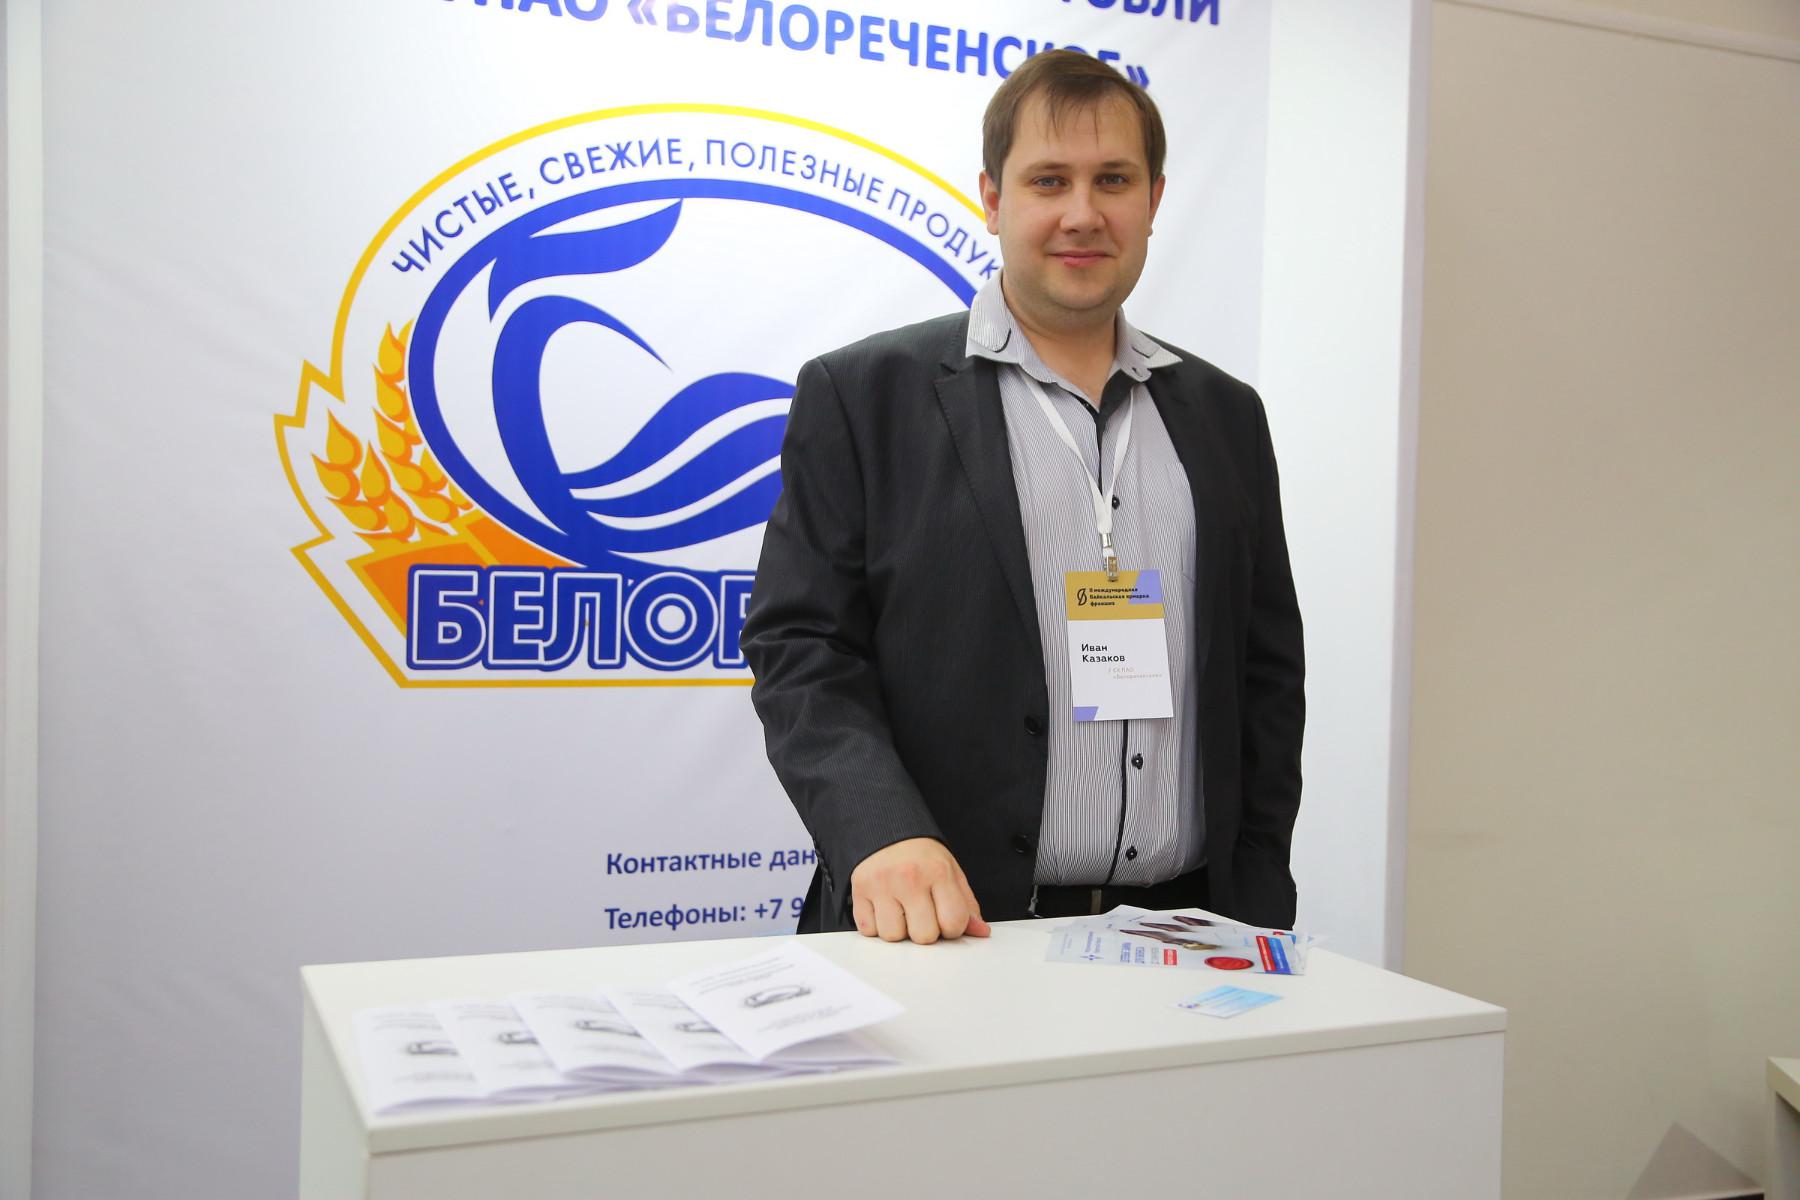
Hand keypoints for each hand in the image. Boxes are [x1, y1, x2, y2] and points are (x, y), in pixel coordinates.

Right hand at [849, 838, 991, 943]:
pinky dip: (876, 926)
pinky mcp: (859, 889)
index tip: (945, 918)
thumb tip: (981, 932)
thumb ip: (966, 904)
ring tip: (901, 910)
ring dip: (899, 930)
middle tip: (922, 913)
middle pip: (923, 936)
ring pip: (893, 936)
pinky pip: (869, 931)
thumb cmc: (921, 855)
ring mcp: (881, 884)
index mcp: (939, 872)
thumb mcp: (951, 872)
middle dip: (925, 931)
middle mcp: (909, 877)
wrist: (886, 828)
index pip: (953, 923)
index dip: (952, 928)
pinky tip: (883, 908)